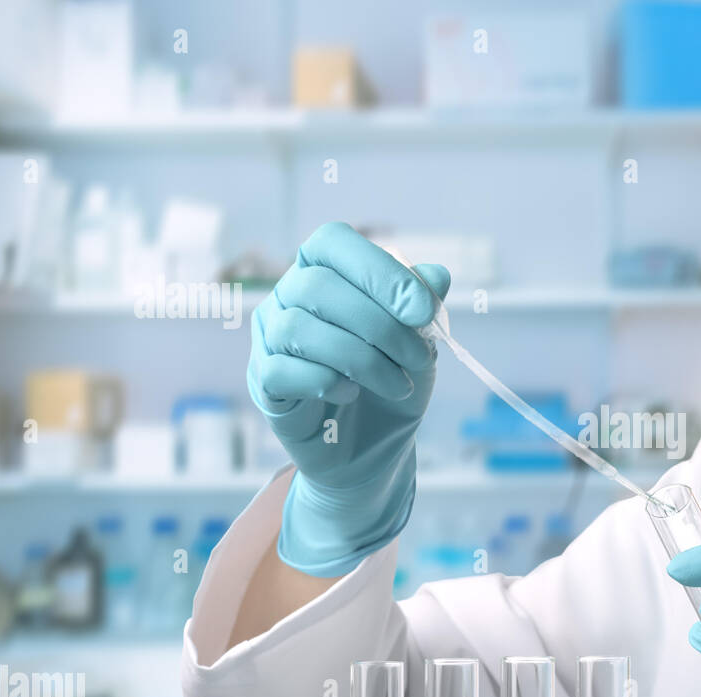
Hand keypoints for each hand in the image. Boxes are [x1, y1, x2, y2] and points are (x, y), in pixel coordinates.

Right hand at [248, 222, 449, 575]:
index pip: (333, 242)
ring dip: (362, 359)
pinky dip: (326, 382)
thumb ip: (423, 305)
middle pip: (319, 286)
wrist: (374, 448)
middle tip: (419, 359)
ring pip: (300, 328)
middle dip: (381, 325)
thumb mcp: (419, 341)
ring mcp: (270, 338)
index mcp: (323, 270)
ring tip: (397, 384)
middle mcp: (288, 296)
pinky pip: (283, 370)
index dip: (379, 270)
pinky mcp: (264, 381)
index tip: (422, 310)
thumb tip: (437, 276)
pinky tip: (352, 394)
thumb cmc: (392, 381)